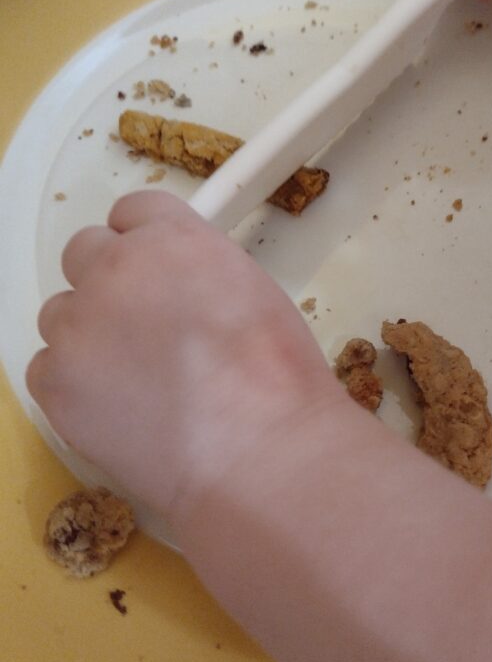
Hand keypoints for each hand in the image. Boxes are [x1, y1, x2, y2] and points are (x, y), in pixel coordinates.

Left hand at [26, 191, 344, 523]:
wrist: (256, 450)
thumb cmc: (274, 379)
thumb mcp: (254, 291)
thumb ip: (201, 270)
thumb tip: (183, 288)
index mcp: (172, 238)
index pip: (134, 211)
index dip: (145, 242)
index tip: (156, 269)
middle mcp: (115, 268)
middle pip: (85, 252)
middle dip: (111, 281)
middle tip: (146, 326)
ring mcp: (78, 325)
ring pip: (61, 313)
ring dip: (89, 334)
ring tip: (138, 379)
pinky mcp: (56, 381)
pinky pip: (47, 369)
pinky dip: (74, 385)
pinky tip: (120, 408)